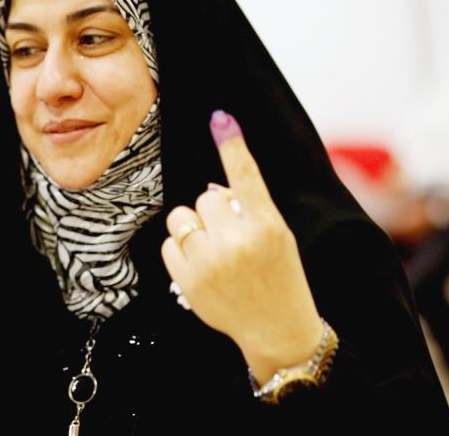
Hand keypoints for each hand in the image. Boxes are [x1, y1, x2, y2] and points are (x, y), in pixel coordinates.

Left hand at [160, 110, 322, 383]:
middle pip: (205, 198)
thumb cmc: (280, 277)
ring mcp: (210, 262)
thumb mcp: (279, 237)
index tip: (221, 117)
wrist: (277, 329)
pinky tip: (201, 266)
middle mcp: (238, 241)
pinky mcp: (187, 280)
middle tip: (231, 235)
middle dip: (214, 211)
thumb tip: (212, 190)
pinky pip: (168, 244)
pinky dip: (180, 250)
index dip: (232, 145)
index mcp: (268, 226)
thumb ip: (249, 209)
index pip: (246, 176)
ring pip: (182, 217)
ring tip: (214, 249)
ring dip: (194, 227)